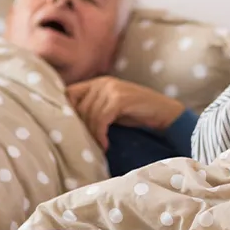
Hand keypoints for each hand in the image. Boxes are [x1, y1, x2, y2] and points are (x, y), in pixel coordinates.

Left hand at [66, 76, 184, 150]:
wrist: (164, 112)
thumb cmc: (136, 113)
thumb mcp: (110, 109)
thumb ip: (93, 109)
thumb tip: (68, 124)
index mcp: (97, 82)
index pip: (68, 93)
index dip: (66, 111)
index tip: (71, 130)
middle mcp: (102, 82)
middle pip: (78, 107)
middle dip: (80, 128)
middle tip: (87, 144)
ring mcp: (111, 89)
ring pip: (89, 115)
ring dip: (92, 134)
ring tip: (99, 147)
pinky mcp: (120, 99)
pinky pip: (101, 119)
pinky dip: (100, 134)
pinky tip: (106, 145)